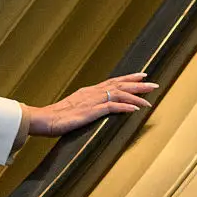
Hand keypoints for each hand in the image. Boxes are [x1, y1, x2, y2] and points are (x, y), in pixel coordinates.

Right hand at [24, 73, 158, 136]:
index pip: (112, 82)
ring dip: (135, 95)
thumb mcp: (73, 109)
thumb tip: (94, 110)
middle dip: (138, 84)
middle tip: (154, 84)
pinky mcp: (90, 111)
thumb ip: (85, 107)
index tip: (142, 75)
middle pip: (119, 84)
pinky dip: (125, 106)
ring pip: (118, 93)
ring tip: (149, 98)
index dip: (128, 78)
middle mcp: (91, 93)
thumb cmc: (55, 118)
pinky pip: (111, 107)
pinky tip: (136, 109)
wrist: (42, 120)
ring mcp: (91, 101)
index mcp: (88, 92)